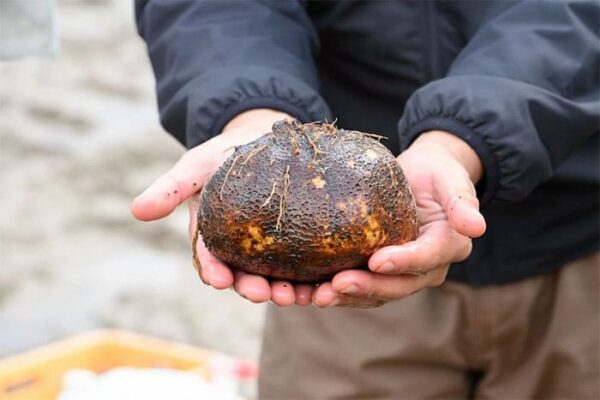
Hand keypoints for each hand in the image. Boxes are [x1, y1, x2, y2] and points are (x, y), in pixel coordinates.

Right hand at [131, 109, 314, 304]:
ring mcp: (267, 248)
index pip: (209, 259)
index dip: (214, 271)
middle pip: (244, 276)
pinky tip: (322, 284)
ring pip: (274, 277)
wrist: (264, 137)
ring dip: (284, 291)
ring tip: (298, 296)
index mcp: (212, 236)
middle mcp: (239, 249)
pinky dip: (309, 278)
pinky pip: (301, 265)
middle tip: (267, 294)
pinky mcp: (294, 242)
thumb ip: (171, 188)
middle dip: (252, 289)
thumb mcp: (196, 165)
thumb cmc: (225, 153)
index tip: (221, 280)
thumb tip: (137, 211)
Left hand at [310, 130, 486, 307]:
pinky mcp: (381, 270)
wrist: (421, 176)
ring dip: (348, 297)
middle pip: (399, 285)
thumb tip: (477, 227)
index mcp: (449, 245)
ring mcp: (403, 272)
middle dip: (368, 288)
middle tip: (336, 286)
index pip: (426, 258)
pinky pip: (362, 286)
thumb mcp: (450, 178)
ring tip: (317, 296)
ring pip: (378, 293)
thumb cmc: (436, 173)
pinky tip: (310, 291)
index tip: (376, 262)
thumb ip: (461, 200)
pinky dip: (338, 290)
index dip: (403, 262)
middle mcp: (428, 267)